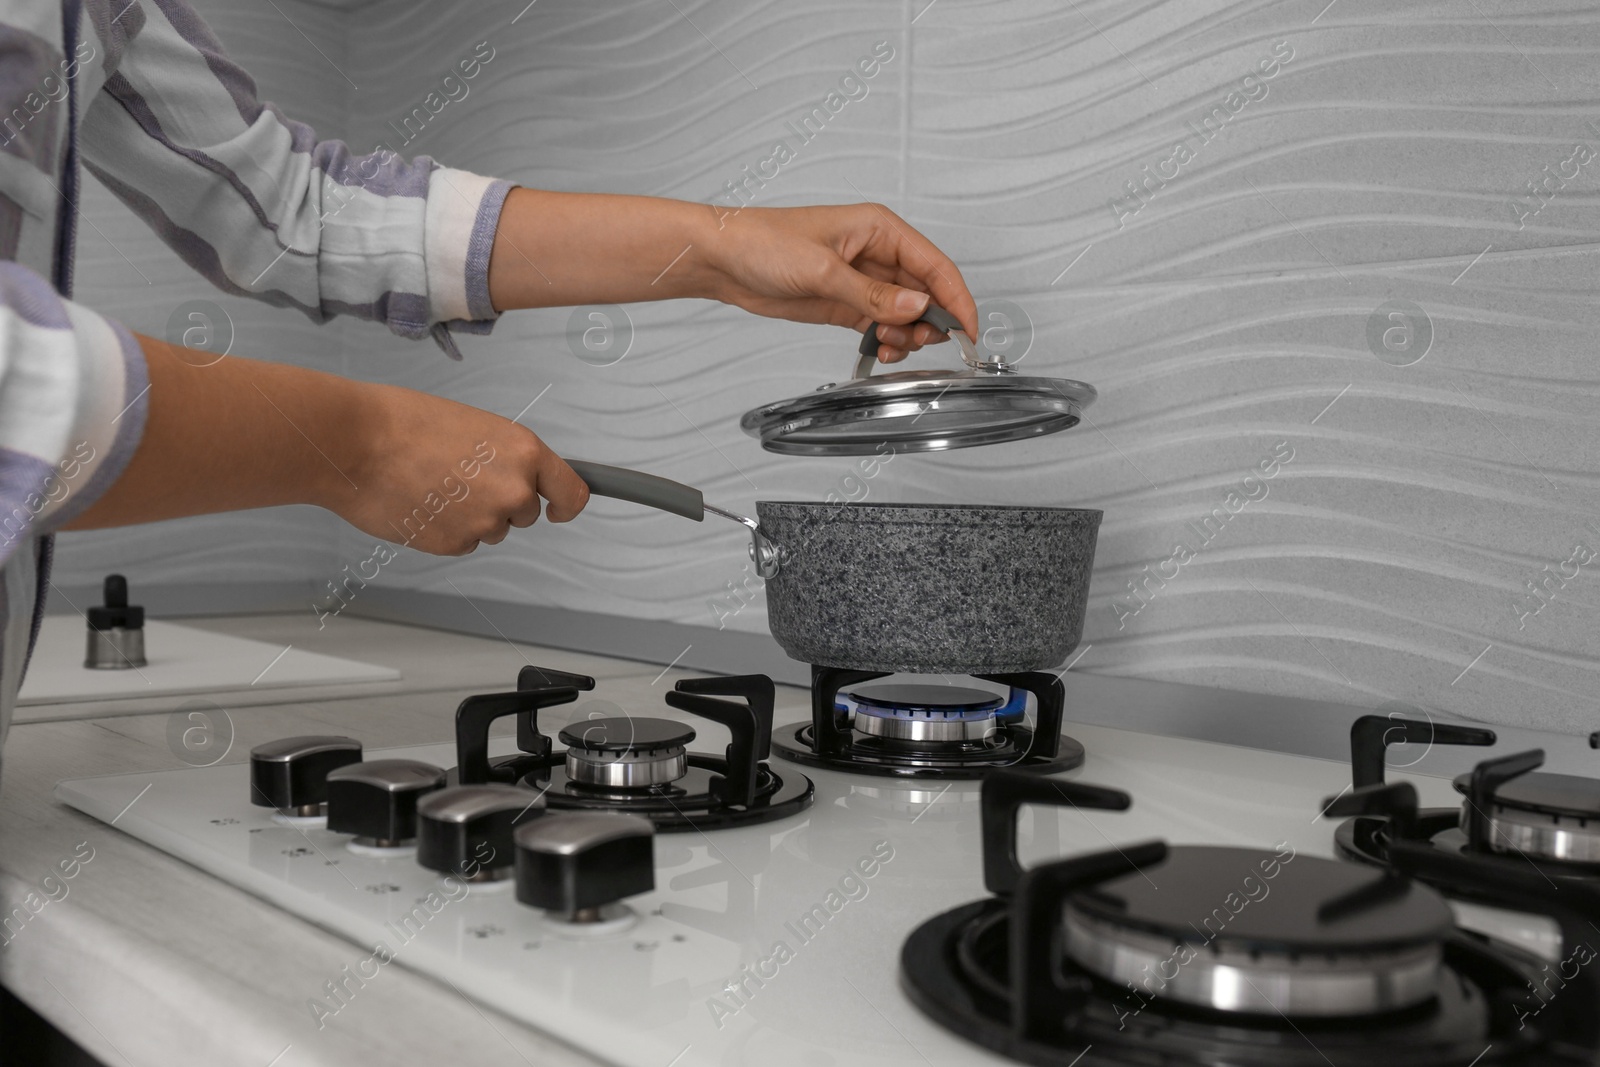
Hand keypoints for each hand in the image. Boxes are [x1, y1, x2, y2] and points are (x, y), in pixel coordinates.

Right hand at [333, 385, 589, 555]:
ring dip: (470, 515)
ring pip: (491, 529)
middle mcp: (513, 491)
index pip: (571, 493)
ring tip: (430, 485)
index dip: (565, 504)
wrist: (355, 443)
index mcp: (524, 452)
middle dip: (501, 502)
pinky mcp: (454, 544)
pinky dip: (444, 529)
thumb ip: (504, 456)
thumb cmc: (405, 422)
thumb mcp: (474, 426)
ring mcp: (484, 522)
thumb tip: (516, 478)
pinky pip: (461, 542)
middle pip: (525, 514)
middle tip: (460, 479)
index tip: (557, 510)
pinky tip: (418, 502)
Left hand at [699, 203, 979, 363]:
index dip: (957, 299)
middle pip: (926, 293)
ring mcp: (863, 281)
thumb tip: (916, 306)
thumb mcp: (821, 270)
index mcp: (879, 229)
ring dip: (907, 335)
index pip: (935, 266)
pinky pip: (882, 325)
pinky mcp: (847, 304)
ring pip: (907, 314)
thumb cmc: (763, 242)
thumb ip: (871, 294)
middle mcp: (877, 254)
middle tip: (919, 343)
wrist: (725, 260)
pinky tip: (879, 349)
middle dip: (930, 323)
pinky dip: (888, 341)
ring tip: (890, 346)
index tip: (968, 330)